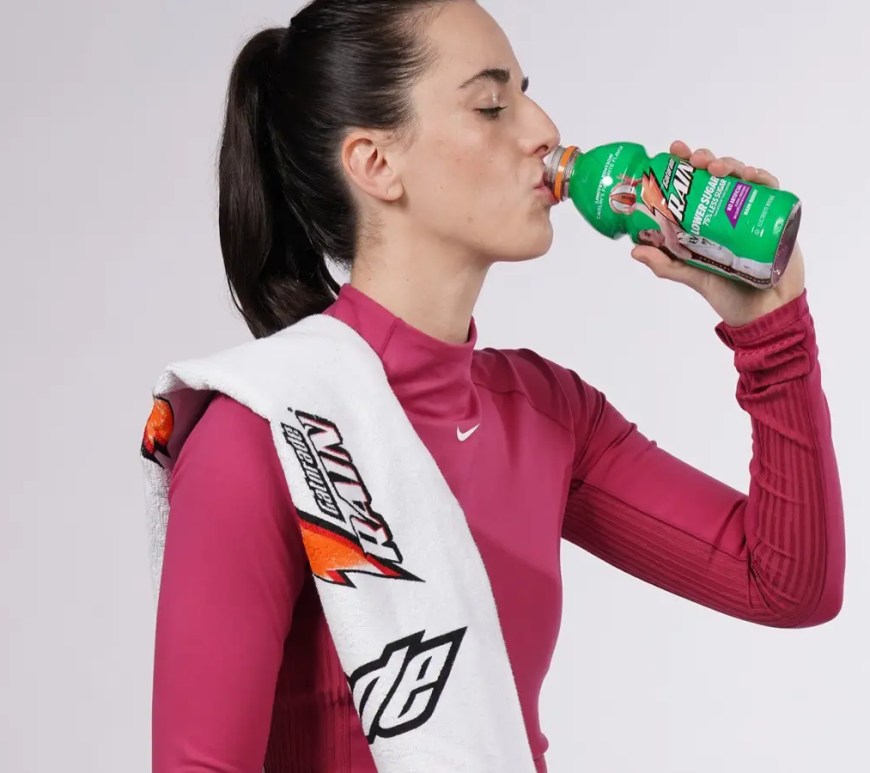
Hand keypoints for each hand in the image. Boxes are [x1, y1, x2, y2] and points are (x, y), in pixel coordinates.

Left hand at [630, 140, 805, 326]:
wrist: (766, 313)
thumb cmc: (728, 295)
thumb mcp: (692, 277)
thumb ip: (666, 264)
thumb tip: (634, 250)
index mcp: (704, 221)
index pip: (692, 186)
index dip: (683, 166)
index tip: (673, 151)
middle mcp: (727, 212)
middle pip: (717, 174)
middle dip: (706, 159)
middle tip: (696, 160)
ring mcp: (751, 213)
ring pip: (742, 177)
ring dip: (730, 165)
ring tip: (717, 169)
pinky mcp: (776, 217)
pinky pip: (770, 191)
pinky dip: (762, 178)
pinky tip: (751, 176)